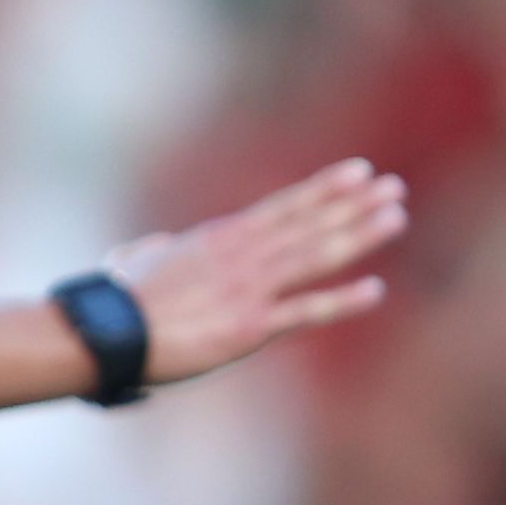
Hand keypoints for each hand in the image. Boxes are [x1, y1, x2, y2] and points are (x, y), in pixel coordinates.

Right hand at [115, 160, 408, 385]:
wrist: (108, 333)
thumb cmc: (115, 301)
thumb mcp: (135, 261)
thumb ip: (154, 250)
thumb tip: (153, 247)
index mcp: (220, 237)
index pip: (284, 206)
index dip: (325, 188)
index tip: (359, 171)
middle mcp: (243, 255)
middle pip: (311, 224)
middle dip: (356, 204)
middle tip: (395, 186)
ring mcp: (250, 289)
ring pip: (316, 255)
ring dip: (360, 234)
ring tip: (397, 217)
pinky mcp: (250, 327)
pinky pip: (306, 310)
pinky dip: (343, 300)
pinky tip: (377, 289)